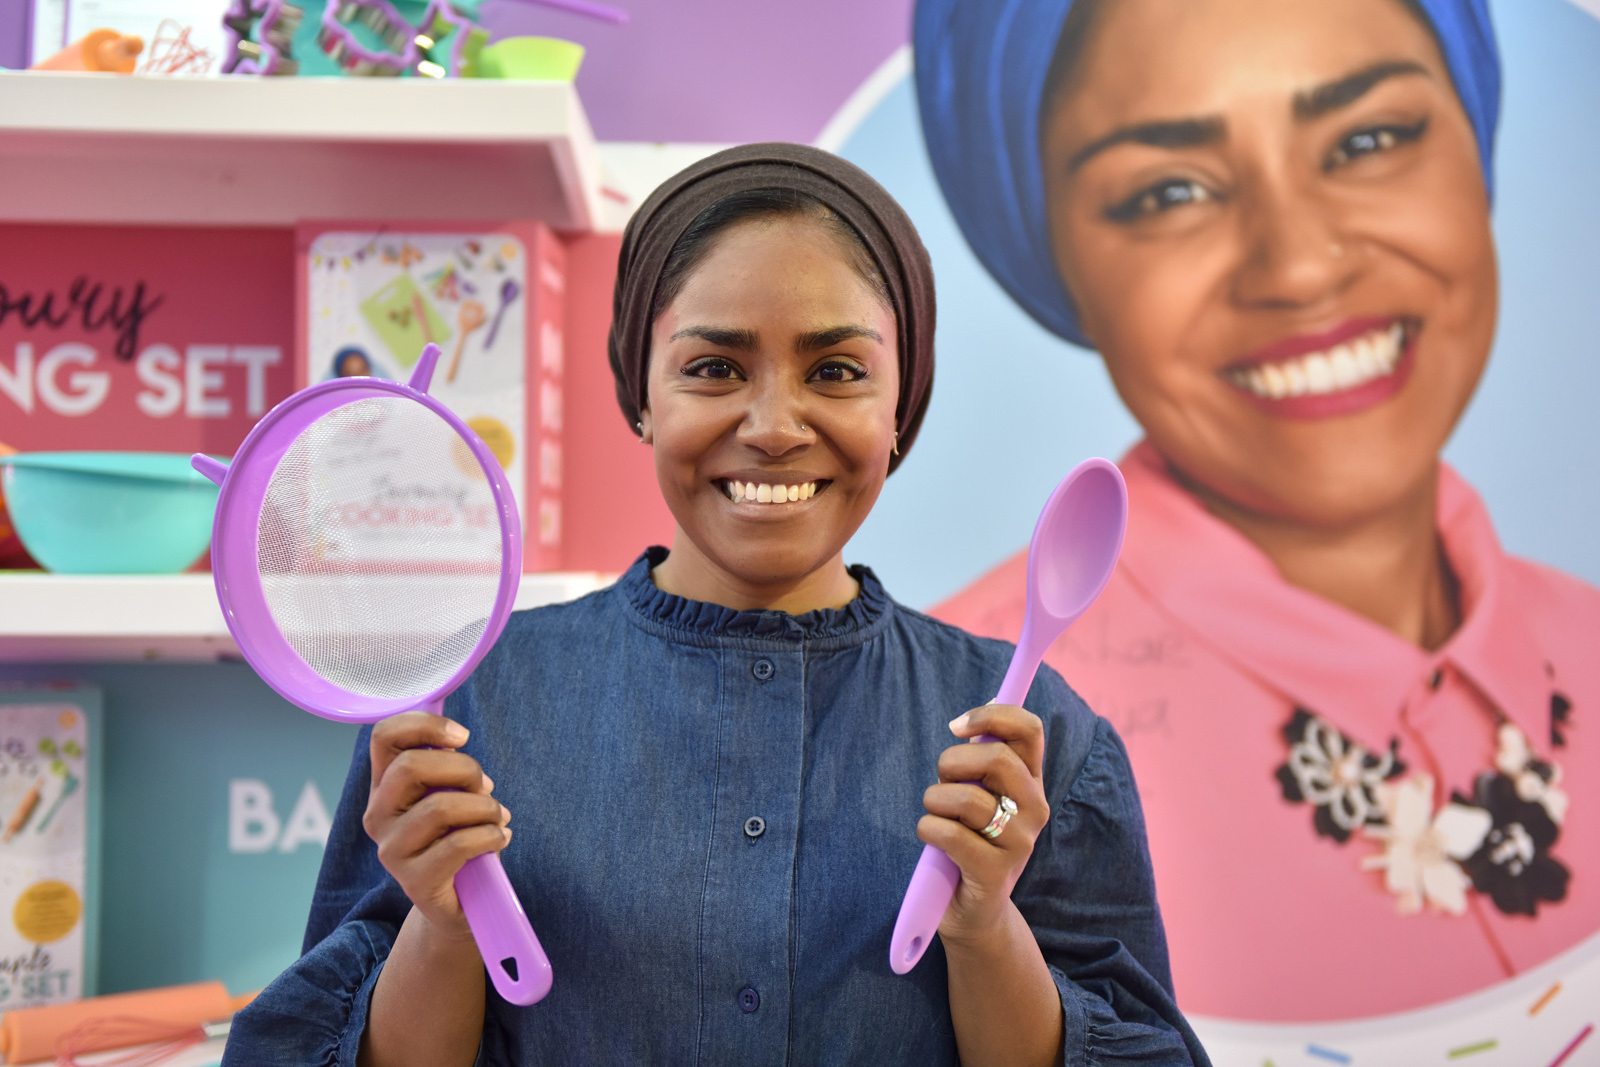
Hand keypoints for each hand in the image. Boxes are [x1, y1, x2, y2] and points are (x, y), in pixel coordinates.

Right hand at [363, 711, 510, 940]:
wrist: (460, 904)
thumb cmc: (459, 839)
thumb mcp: (452, 796)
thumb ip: (448, 770)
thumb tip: (457, 746)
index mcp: (384, 787)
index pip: (384, 736)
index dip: (424, 725)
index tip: (461, 736)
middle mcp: (377, 816)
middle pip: (411, 766)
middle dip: (464, 769)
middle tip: (484, 788)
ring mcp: (392, 850)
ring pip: (439, 807)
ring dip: (483, 808)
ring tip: (497, 818)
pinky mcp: (414, 881)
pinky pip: (458, 845)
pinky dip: (490, 836)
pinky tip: (500, 838)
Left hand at [917, 703, 1048, 949]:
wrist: (973, 911)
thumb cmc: (969, 842)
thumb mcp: (980, 795)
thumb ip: (982, 760)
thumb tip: (979, 711)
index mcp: (1032, 783)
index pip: (1030, 730)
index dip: (993, 715)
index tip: (957, 726)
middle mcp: (1035, 809)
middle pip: (997, 758)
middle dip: (952, 762)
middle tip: (941, 781)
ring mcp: (1019, 842)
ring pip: (966, 798)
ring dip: (934, 801)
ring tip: (935, 817)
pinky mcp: (995, 872)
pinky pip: (949, 834)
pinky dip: (927, 829)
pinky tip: (932, 840)